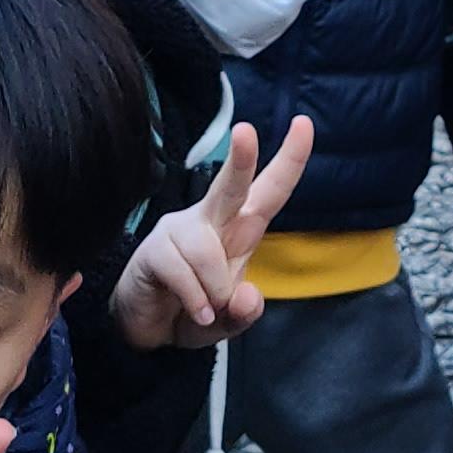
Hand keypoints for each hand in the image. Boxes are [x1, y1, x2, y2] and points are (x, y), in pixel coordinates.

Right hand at [113, 117, 314, 347]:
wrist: (148, 328)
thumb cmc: (195, 310)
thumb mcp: (229, 321)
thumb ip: (244, 312)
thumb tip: (248, 296)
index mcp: (240, 228)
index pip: (270, 189)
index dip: (290, 159)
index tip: (304, 123)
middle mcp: (211, 219)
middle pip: (230, 186)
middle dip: (241, 159)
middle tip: (245, 130)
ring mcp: (179, 230)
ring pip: (206, 251)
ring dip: (214, 290)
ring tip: (208, 310)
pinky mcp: (153, 249)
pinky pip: (182, 273)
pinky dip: (194, 300)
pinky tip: (194, 311)